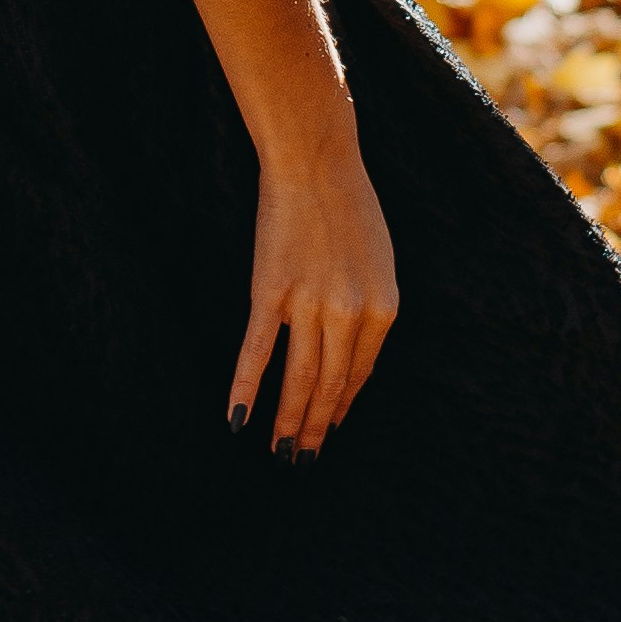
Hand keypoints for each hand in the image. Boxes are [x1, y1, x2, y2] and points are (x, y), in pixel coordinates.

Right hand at [233, 117, 399, 452]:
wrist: (316, 161)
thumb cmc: (351, 205)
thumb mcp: (380, 261)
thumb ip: (370, 307)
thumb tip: (350, 351)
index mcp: (384, 308)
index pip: (360, 374)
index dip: (342, 407)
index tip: (330, 429)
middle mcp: (350, 314)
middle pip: (330, 386)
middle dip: (316, 429)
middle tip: (302, 461)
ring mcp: (309, 305)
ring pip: (298, 379)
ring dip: (288, 422)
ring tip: (280, 453)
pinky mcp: (270, 292)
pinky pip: (257, 351)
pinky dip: (245, 389)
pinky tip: (236, 419)